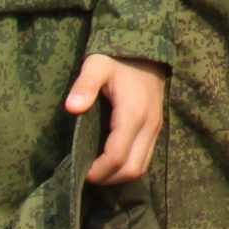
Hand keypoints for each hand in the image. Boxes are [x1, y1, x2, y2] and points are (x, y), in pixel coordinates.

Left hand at [68, 55, 166, 184]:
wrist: (146, 49)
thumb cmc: (116, 59)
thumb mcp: (96, 66)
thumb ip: (84, 86)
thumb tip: (71, 108)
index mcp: (133, 114)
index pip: (116, 157)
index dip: (97, 171)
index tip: (78, 171)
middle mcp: (149, 125)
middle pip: (132, 169)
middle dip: (108, 179)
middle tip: (85, 176)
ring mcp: (156, 128)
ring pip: (141, 167)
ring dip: (119, 175)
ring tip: (97, 172)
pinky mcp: (156, 128)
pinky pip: (145, 158)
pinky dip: (128, 166)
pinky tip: (111, 161)